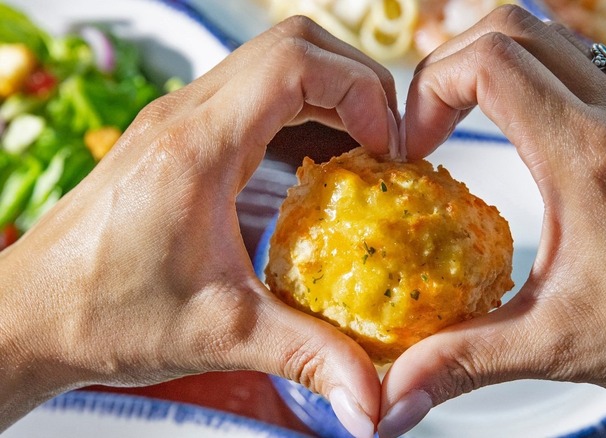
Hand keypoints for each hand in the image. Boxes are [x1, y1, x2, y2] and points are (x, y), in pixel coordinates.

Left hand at [0, 17, 398, 436]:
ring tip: (361, 153)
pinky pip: (253, 96)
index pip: (294, 62)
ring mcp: (178, 120)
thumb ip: (306, 355)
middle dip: (355, 84)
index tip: (386, 147)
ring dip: (329, 95)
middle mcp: (184, 116)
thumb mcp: (221, 335)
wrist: (30, 317)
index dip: (358, 90)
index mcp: (196, 146)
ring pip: (273, 63)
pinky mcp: (177, 137)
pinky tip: (315, 166)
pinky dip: (299, 114)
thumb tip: (373, 396)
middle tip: (384, 144)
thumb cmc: (104, 316)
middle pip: (293, 46)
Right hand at [379, 5, 605, 436]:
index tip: (417, 144)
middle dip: (450, 64)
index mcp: (587, 159)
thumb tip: (397, 394)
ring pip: (549, 39)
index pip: (491, 63)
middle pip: (513, 27)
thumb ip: (463, 362)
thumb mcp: (557, 345)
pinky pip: (579, 69)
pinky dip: (531, 80)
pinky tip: (521, 137)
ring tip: (462, 122)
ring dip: (491, 65)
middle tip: (428, 123)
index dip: (432, 89)